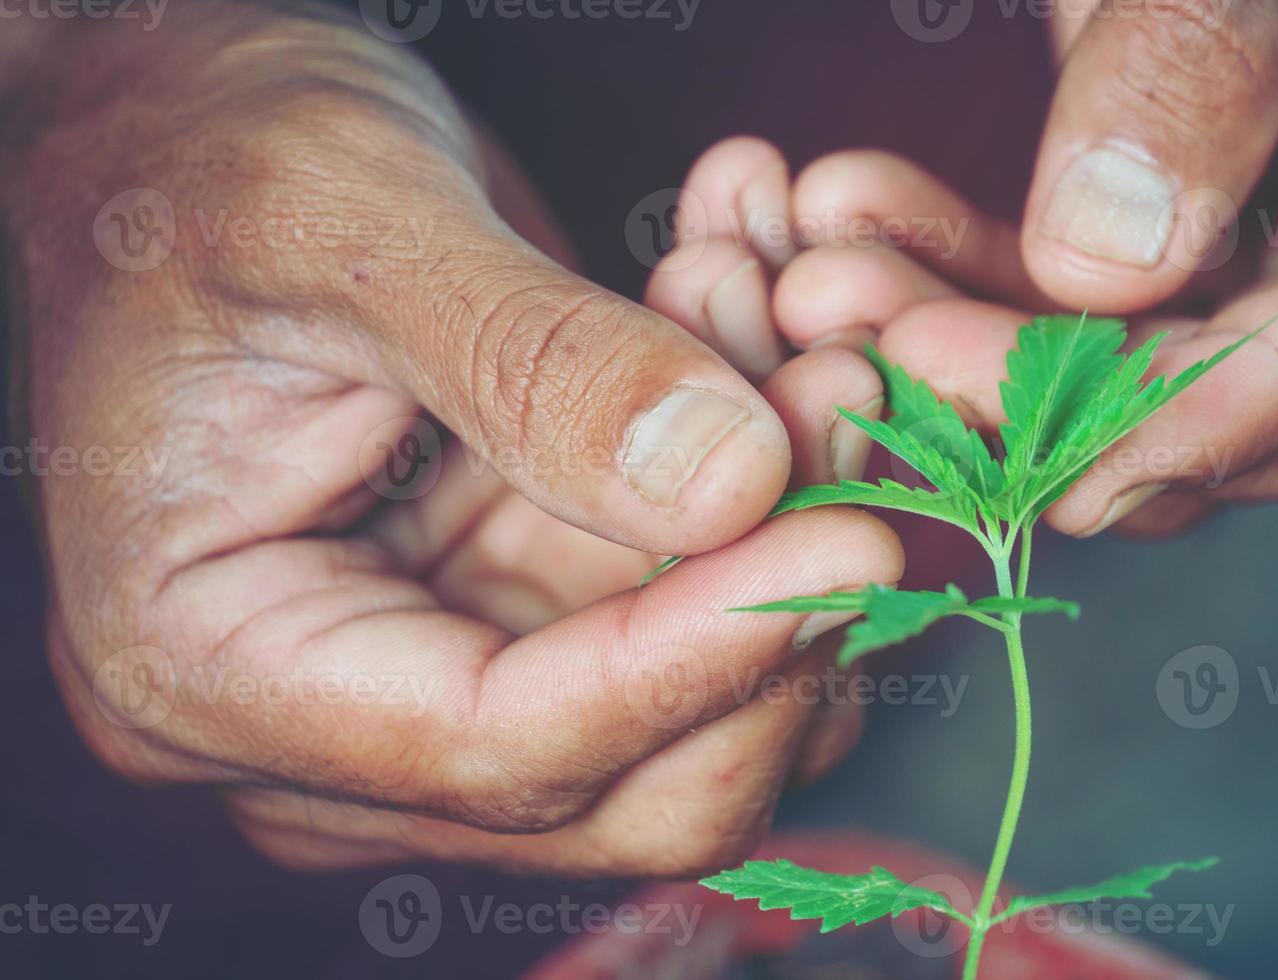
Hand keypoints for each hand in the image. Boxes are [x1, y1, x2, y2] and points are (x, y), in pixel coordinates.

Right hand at [5, 9, 897, 875]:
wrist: (184, 124)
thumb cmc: (195, 156)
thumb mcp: (339, 222)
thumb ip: (528, 367)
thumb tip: (734, 487)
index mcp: (215, 668)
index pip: (499, 748)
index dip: (694, 665)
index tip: (854, 545)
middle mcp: (343, 714)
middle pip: (632, 773)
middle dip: (774, 599)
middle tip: (848, 395)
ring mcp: (451, 661)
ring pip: (703, 684)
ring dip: (790, 507)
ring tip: (800, 311)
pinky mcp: (535, 596)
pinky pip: (702, 583)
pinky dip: (766, 460)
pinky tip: (765, 310)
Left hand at [749, 4, 1277, 536]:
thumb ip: (1206, 47)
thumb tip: (1103, 264)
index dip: (1205, 413)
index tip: (1028, 453)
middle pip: (1253, 382)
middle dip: (1030, 380)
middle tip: (843, 321)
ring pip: (1156, 367)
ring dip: (972, 331)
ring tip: (818, 272)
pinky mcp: (1250, 239)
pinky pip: (1112, 306)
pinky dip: (981, 277)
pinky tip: (862, 229)